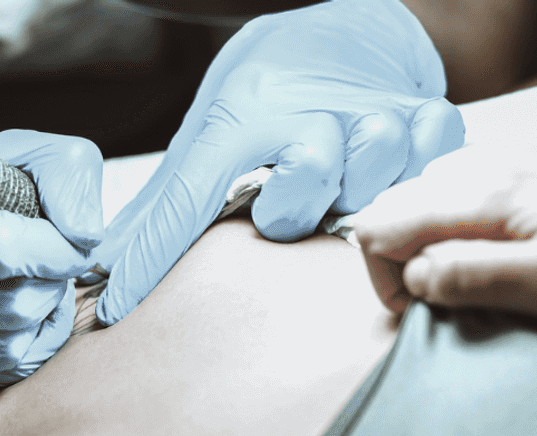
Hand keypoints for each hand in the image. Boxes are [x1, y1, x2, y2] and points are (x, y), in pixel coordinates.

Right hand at [0, 129, 103, 395]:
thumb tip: (85, 236)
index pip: (0, 246)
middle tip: (49, 259)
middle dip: (51, 280)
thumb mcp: (14, 155)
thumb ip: (62, 173)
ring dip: (43, 308)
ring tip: (32, 280)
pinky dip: (36, 336)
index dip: (54, 249)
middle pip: (15, 301)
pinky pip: (10, 364)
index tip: (72, 241)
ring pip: (15, 339)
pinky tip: (27, 310)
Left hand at [93, 0, 463, 325]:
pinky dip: (417, 172)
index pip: (184, 198)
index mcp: (238, 115)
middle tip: (284, 210)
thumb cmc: (268, 92)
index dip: (149, 259)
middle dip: (292, 210)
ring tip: (344, 188)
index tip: (117, 306)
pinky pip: (431, 151)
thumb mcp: (207, 132)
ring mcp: (367, 109)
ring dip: (358, 191)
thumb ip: (164, 204)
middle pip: (305, 176)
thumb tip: (105, 266)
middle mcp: (304, 108)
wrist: (347, 25)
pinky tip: (394, 177)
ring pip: (374, 165)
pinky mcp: (422, 111)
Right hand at [352, 123, 536, 334]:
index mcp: (490, 189)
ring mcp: (532, 144)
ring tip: (485, 268)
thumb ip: (468, 277)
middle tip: (450, 296)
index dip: (382, 274)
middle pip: (408, 199)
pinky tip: (517, 235)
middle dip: (409, 250)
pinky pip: (488, 169)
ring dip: (444, 227)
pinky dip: (480, 206)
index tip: (416, 308)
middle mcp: (501, 154)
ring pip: (445, 183)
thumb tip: (412, 275)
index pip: (381, 221)